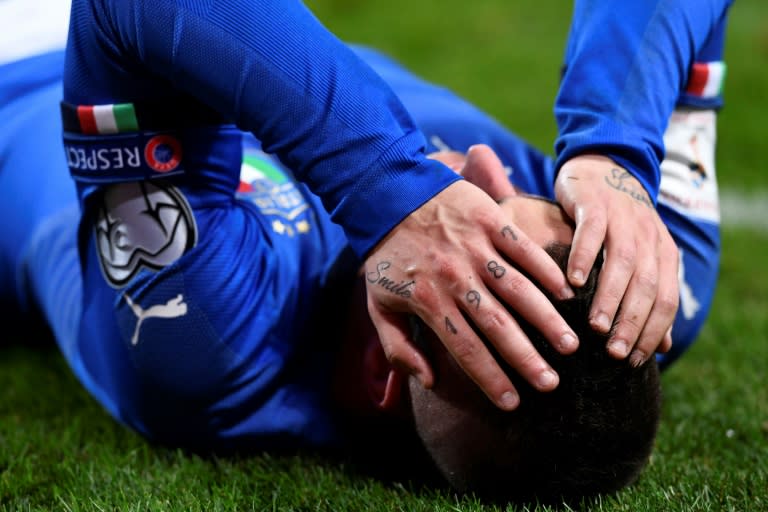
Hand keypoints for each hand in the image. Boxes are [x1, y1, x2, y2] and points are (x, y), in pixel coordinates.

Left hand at [364, 146, 578, 410]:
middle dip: (525, 359)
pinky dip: (546, 271)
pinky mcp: (490, 220)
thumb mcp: (377, 304)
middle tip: (551, 385)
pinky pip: (524, 250)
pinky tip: (567, 293)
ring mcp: (475, 248)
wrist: (388, 194)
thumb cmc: (385, 255)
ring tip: (569, 346)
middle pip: (497, 326)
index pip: (465, 348)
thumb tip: (429, 382)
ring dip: (545, 320)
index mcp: (428, 300)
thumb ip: (398, 347)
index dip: (490, 378)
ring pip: (518, 290)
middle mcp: (455, 277)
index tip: (513, 403)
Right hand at [554, 154, 676, 364]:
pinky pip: (592, 231)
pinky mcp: (596, 201)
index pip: (666, 299)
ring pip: (623, 261)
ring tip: (595, 327)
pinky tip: (572, 282)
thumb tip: (662, 347)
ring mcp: (623, 216)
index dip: (653, 332)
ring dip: (610, 297)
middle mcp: (648, 235)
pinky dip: (584, 257)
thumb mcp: (638, 258)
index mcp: (663, 252)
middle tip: (615, 353)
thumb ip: (647, 298)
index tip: (634, 362)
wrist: (602, 167)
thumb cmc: (615, 224)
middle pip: (647, 284)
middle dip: (632, 322)